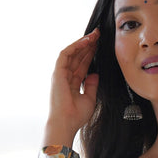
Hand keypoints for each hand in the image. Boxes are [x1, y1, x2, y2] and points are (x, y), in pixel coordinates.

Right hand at [43, 28, 100, 147]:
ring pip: (72, 53)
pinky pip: (66, 54)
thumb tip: (95, 74)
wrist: (66, 123)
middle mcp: (66, 77)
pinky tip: (86, 41)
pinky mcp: (58, 71)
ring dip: (83, 43)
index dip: (91, 54)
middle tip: (99, 35)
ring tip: (94, 35)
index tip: (100, 46)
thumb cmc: (76, 116)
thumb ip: (92, 85)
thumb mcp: (90, 99)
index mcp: (73, 83)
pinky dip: (76, 46)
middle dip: (88, 45)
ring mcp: (61, 73)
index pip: (82, 64)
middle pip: (78, 56)